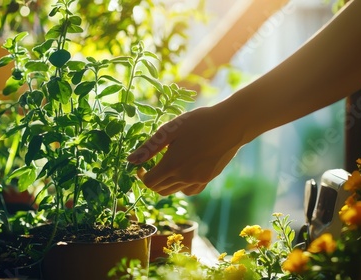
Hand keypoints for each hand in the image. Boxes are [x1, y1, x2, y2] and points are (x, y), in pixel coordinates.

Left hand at [127, 103, 247, 195]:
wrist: (231, 124)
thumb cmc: (198, 122)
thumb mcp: (170, 130)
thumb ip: (149, 148)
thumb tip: (129, 161)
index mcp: (172, 165)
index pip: (148, 182)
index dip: (141, 175)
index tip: (143, 164)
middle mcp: (184, 177)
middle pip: (159, 189)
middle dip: (152, 179)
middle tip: (153, 164)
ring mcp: (198, 180)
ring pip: (173, 191)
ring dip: (166, 183)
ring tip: (169, 164)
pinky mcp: (208, 179)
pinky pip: (189, 190)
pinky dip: (181, 185)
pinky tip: (184, 170)